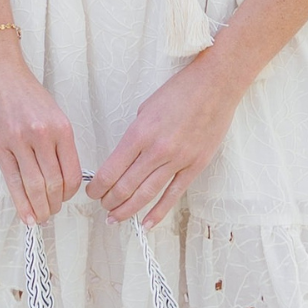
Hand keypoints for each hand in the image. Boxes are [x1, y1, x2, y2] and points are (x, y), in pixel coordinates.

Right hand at [0, 35, 81, 223]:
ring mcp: (19, 141)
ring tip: (40, 217)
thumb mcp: (51, 112)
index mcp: (61, 127)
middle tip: (52, 212)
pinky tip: (26, 216)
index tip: (66, 199)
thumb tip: (61, 174)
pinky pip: (13, 182)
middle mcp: (42, 135)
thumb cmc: (23, 90)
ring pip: (35, 187)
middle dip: (55, 204)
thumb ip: (57, 141)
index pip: (73, 172)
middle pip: (55, 184)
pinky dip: (21, 203)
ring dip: (40, 208)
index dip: (71, 193)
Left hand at [94, 51, 243, 227]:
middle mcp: (156, 150)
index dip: (97, 186)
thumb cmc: (180, 91)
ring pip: (146, 194)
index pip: (110, 170)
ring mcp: (178, 160)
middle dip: (109, 200)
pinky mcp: (195, 166)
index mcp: (139, 133)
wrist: (216, 84)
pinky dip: (158, 212)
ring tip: (115, 218)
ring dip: (127, 210)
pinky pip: (173, 194)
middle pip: (125, 186)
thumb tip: (124, 158)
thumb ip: (135, 135)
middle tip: (102, 206)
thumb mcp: (146, 108)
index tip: (92, 191)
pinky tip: (146, 223)